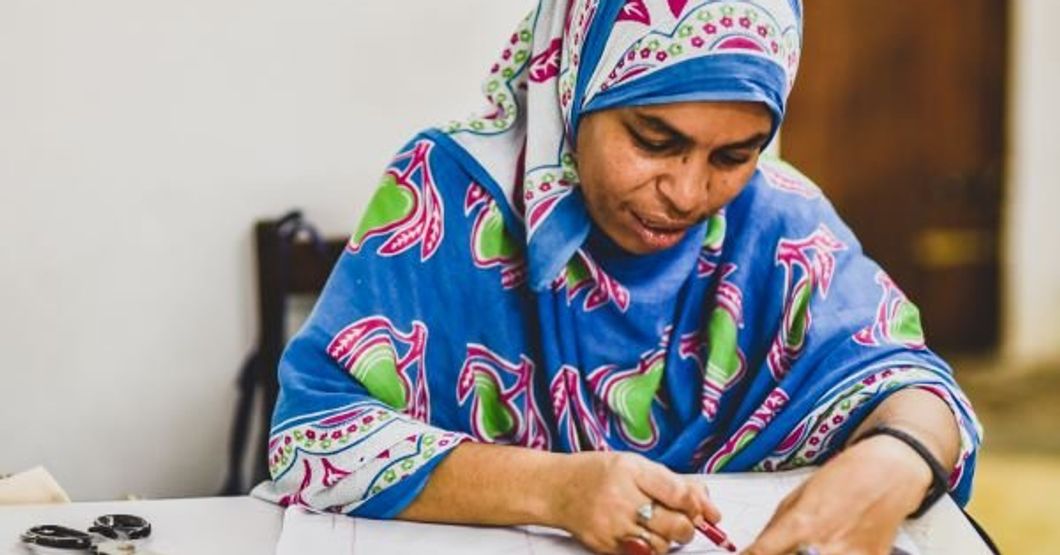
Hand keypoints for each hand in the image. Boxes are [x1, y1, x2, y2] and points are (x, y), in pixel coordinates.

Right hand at [546, 451, 721, 554]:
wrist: (557, 489)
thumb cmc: (597, 473)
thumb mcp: (634, 465)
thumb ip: (671, 481)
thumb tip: (707, 502)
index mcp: (630, 471)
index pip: (678, 494)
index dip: (699, 505)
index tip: (707, 511)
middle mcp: (621, 498)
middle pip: (675, 525)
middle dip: (688, 526)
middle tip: (685, 521)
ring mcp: (612, 526)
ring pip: (662, 545)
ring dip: (669, 539)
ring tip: (659, 526)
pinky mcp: (606, 546)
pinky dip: (650, 548)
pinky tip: (642, 535)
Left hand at [742, 435, 932, 554]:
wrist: (889, 474)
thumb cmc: (844, 478)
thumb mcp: (799, 495)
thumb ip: (777, 527)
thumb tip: (757, 549)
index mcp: (802, 524)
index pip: (762, 554)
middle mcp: (824, 546)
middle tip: (782, 549)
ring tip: (808, 546)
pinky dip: (835, 554)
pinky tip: (833, 546)